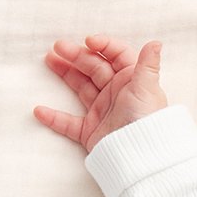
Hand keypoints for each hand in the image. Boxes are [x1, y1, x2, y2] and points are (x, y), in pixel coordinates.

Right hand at [34, 34, 169, 153]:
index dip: (103, 45)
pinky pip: (69, 123)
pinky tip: (40, 111)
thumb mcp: (147, 89)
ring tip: (49, 60)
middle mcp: (116, 93)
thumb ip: (148, 64)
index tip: (89, 41)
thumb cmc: (147, 120)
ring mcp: (103, 111)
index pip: (117, 56)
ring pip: (81, 87)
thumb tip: (156, 42)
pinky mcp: (91, 131)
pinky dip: (54, 118)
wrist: (141, 155)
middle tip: (58, 48)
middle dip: (77, 55)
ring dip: (65, 73)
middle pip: (94, 67)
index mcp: (130, 81)